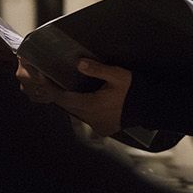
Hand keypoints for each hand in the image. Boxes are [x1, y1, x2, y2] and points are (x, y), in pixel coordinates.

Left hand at [17, 56, 131, 135]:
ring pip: (77, 113)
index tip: (42, 78)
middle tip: (52, 81)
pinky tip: (86, 101)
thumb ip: (97, 70)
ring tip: (67, 89)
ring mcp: (97, 125)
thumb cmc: (133, 89)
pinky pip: (87, 118)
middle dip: (59, 94)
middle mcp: (91, 118)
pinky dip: (83, 109)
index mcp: (91, 105)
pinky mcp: (103, 129)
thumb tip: (78, 63)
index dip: (51, 88)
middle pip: (68, 106)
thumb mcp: (117, 75)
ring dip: (71, 102)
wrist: (150, 108)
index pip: (64, 98)